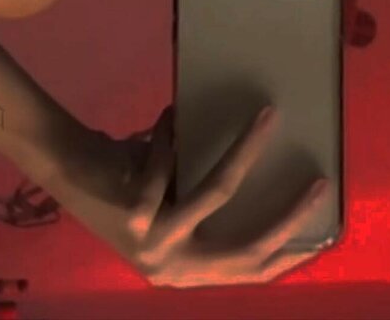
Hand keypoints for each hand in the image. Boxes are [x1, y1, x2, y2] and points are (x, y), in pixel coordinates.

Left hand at [49, 106, 331, 287]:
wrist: (65, 170)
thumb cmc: (127, 181)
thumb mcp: (173, 206)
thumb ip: (208, 206)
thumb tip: (270, 170)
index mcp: (185, 271)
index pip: (249, 273)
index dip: (289, 254)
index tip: (324, 233)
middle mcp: (170, 267)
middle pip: (245, 246)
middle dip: (288, 213)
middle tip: (317, 181)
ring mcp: (152, 243)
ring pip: (217, 194)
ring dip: (246, 150)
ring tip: (267, 116)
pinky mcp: (134, 212)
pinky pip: (172, 159)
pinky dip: (170, 132)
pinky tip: (167, 116)